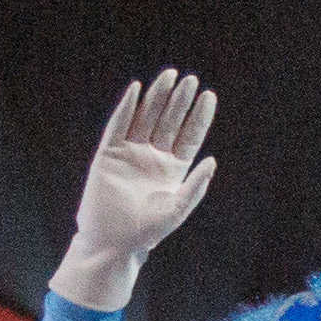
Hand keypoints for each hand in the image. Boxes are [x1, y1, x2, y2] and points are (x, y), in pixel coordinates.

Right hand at [55, 70, 218, 307]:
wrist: (111, 244)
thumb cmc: (145, 232)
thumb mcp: (176, 209)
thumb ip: (195, 186)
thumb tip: (212, 160)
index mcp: (173, 169)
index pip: (189, 136)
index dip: (199, 116)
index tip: (209, 95)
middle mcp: (152, 157)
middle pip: (169, 121)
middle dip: (179, 101)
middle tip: (190, 80)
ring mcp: (130, 154)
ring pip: (145, 118)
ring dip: (157, 97)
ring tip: (169, 76)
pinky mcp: (108, 155)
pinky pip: (117, 126)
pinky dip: (126, 108)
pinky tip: (137, 90)